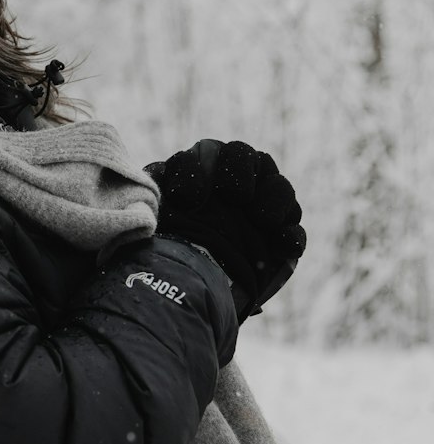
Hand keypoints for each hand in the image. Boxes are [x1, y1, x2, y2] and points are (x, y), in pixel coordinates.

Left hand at [144, 140, 305, 321]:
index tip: (187, 201)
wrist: (186, 290)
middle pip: (247, 157)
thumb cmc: (165, 244)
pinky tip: (281, 243)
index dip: (198, 170)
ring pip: (277, 186)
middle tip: (235, 197)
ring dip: (273, 198)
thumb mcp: (154, 216)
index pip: (207, 153)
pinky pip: (293, 227)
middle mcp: (235, 179)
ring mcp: (262, 206)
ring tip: (262, 220)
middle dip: (241, 172)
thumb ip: (154, 191)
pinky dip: (289, 233)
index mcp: (202, 167)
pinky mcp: (280, 237)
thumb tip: (150, 179)